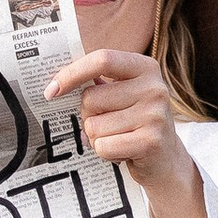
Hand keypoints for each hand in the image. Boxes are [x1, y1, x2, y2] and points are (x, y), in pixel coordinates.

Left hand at [47, 47, 186, 186]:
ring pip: (94, 126)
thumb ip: (98, 81)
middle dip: (88, 116)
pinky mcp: (151, 141)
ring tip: (119, 138)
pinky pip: (103, 146)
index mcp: (145, 67)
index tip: (51, 90)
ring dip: (97, 138)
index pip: (102, 59)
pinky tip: (122, 152)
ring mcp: (155, 114)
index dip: (72, 73)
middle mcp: (154, 87)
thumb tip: (55, 82)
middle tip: (108, 123)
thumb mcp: (125, 93)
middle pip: (91, 98)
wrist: (166, 158)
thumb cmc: (135, 121)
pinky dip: (104, 153)